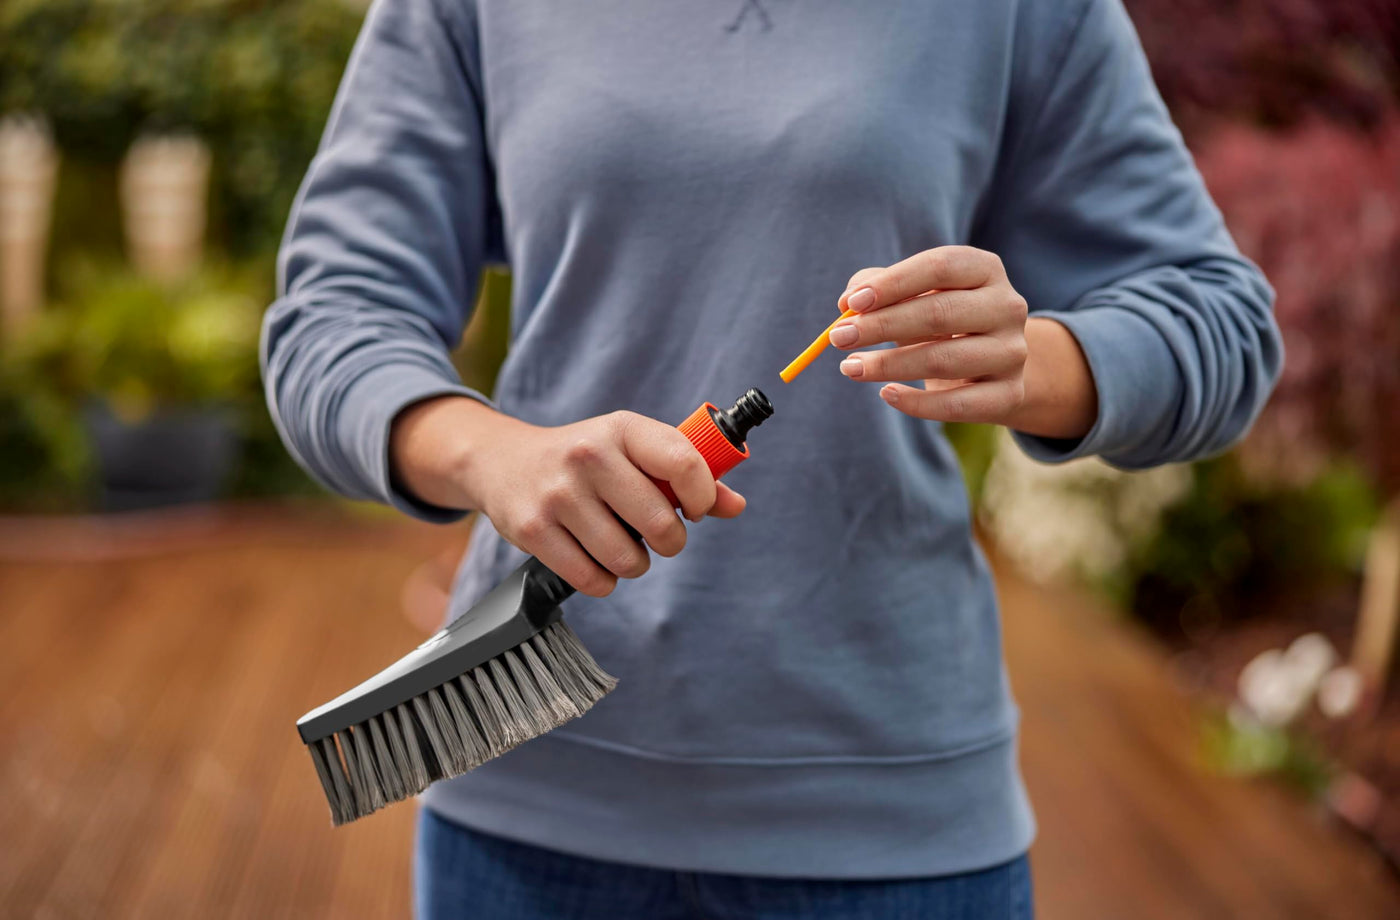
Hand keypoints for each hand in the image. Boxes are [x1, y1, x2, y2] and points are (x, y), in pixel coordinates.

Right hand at [390, 398, 745, 596]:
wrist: (501, 461)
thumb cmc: (585, 458)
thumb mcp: (632, 449)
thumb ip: (686, 474)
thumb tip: (735, 505)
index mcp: (623, 428)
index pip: (686, 464)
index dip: (703, 497)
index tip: (694, 509)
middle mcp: (589, 456)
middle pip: (660, 524)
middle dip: (668, 541)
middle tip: (656, 534)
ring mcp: (558, 494)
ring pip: (627, 559)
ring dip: (634, 564)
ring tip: (620, 544)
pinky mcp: (532, 530)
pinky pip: (592, 579)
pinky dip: (603, 580)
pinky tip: (594, 558)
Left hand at [831, 246, 1095, 437]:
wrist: (993, 362)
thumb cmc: (942, 318)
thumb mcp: (916, 293)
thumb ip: (879, 288)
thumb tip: (847, 303)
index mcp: (985, 269)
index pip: (939, 267)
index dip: (893, 284)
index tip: (852, 303)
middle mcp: (1007, 306)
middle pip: (939, 313)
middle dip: (881, 326)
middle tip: (839, 338)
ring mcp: (1012, 352)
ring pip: (943, 360)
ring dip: (888, 366)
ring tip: (850, 368)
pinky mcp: (1009, 393)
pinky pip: (956, 405)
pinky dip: (916, 403)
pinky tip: (886, 395)